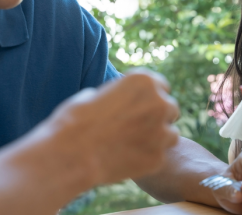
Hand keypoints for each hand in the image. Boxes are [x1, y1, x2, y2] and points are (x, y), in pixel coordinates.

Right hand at [49, 69, 179, 184]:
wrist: (70, 154)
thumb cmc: (75, 121)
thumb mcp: (95, 94)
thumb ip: (117, 95)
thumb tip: (120, 101)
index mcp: (143, 81)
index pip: (162, 86)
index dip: (151, 98)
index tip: (140, 107)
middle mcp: (158, 102)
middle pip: (170, 108)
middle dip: (158, 118)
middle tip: (138, 128)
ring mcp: (161, 131)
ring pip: (171, 134)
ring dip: (158, 139)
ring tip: (133, 145)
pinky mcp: (158, 157)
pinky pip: (160, 157)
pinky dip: (148, 159)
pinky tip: (127, 160)